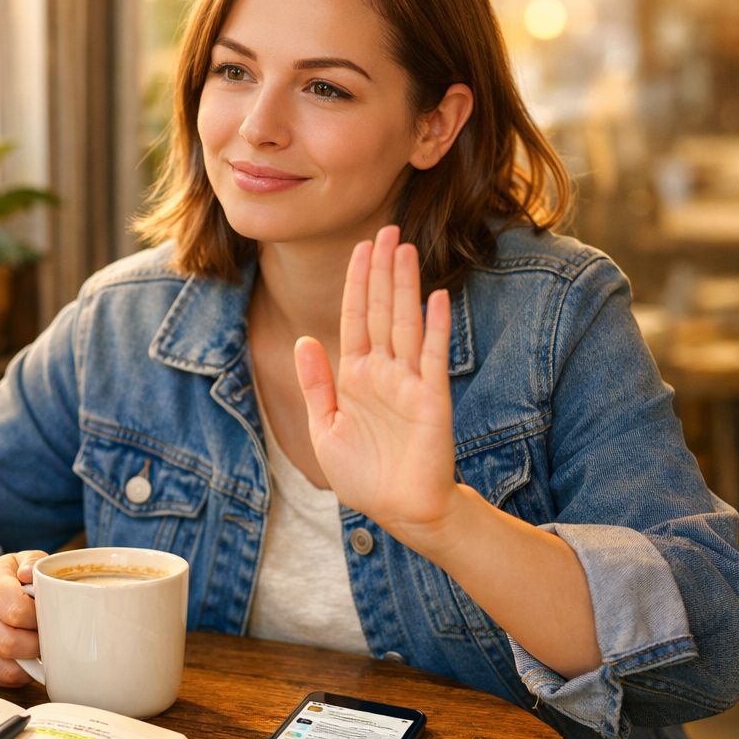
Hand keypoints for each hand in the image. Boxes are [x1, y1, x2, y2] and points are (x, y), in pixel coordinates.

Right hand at [0, 550, 48, 685]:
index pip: (17, 611)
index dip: (41, 620)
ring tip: (37, 651)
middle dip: (37, 647)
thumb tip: (30, 574)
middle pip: (9, 644)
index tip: (50, 617)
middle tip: (48, 639)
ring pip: (4, 668)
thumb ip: (34, 562)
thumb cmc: (7, 580)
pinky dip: (17, 676)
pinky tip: (23, 661)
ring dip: (29, 666)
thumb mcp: (21, 562)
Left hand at [294, 225, 457, 539]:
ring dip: (405, 285)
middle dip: (381, 270)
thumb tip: (303, 339)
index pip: (356, 318)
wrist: (398, 510)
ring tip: (404, 248)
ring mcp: (409, 382)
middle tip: (387, 228)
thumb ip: (316, 383)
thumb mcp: (324, 427)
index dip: (357, 282)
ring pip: (406, 323)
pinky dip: (435, 327)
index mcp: (356, 376)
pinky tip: (435, 297)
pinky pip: (433, 357)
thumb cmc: (364, 475)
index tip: (361, 247)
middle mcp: (384, 372)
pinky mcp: (432, 399)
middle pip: (382, 310)